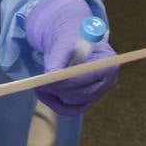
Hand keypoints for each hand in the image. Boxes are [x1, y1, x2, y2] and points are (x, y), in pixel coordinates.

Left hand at [26, 0, 118, 115]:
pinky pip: (70, 109)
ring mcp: (99, 92)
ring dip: (54, 97)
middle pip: (81, 95)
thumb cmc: (70, 37)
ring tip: (38, 86)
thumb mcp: (64, 42)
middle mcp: (108, 80)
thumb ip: (58, 59)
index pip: (86, 78)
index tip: (45, 82)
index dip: (65, 82)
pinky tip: (43, 93)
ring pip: (73, 104)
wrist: (71, 40)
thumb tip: (50, 77)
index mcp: (108, 62)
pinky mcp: (88, 100)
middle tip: (37, 85)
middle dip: (58, 90)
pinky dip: (55, 103)